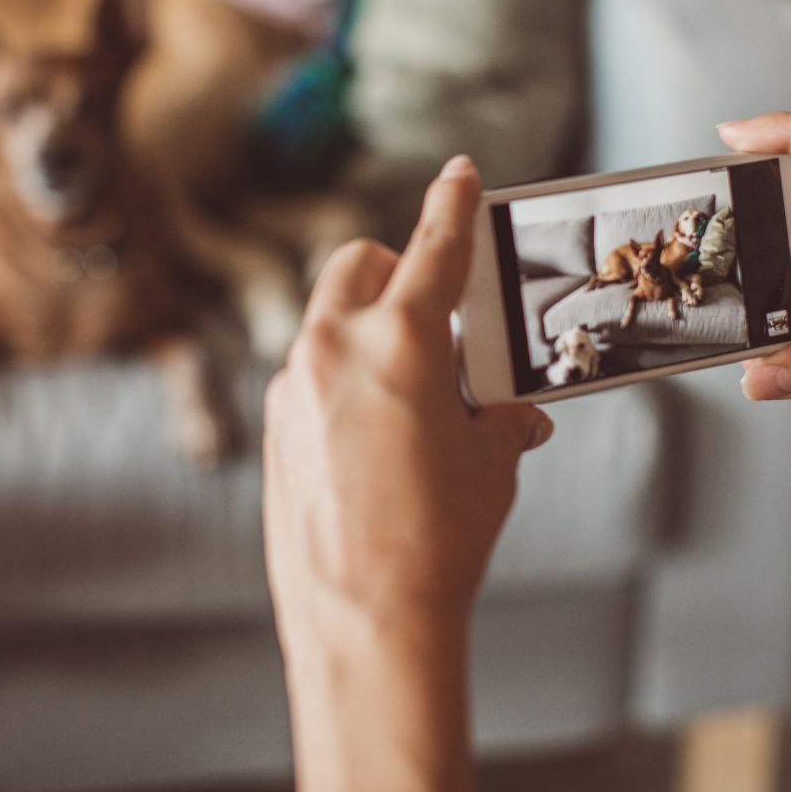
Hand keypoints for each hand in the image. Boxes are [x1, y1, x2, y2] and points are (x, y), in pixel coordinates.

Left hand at [262, 154, 552, 791]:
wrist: (364, 619)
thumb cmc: (438, 538)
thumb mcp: (490, 465)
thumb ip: (501, 420)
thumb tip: (516, 417)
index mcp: (402, 340)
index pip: (434, 245)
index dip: (453, 201)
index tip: (459, 173)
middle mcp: (336, 346)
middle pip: (360, 262)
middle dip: (396, 269)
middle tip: (434, 313)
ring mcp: (294, 383)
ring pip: (330, 318)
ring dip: (369, 328)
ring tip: (408, 392)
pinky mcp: (274, 423)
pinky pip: (309, 370)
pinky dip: (341, 375)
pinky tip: (370, 434)